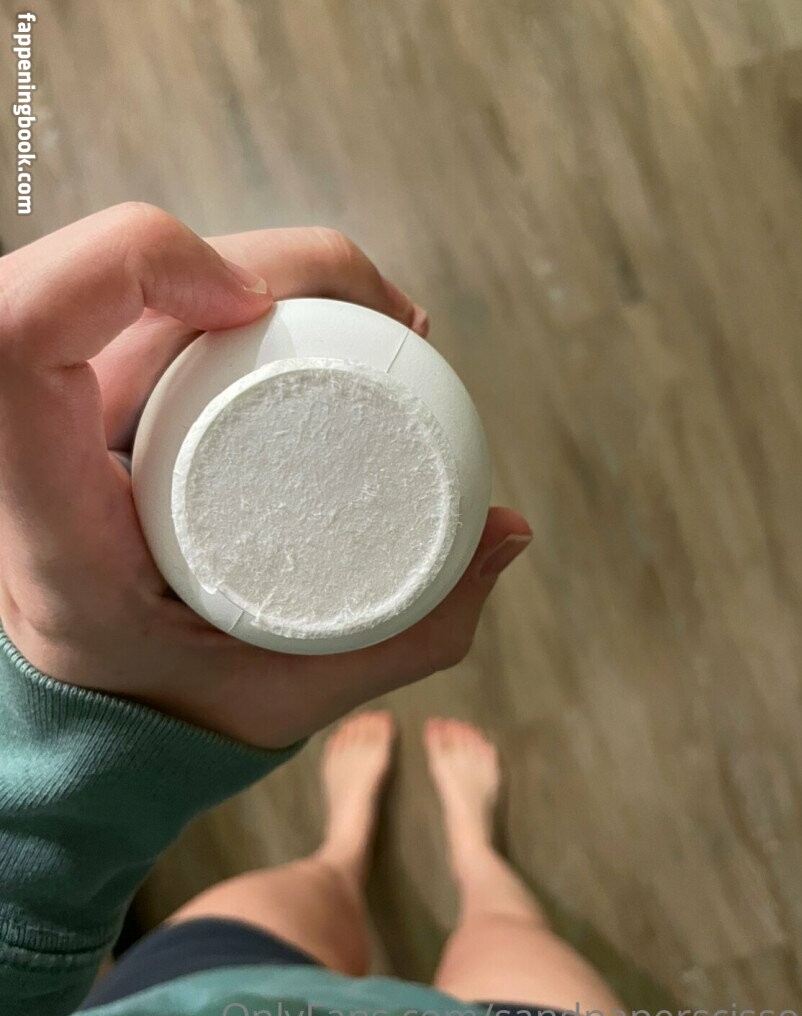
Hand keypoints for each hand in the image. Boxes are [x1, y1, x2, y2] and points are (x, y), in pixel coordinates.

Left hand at [0, 203, 531, 747]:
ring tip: (376, 320)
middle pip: (108, 283)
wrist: (111, 722)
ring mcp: (65, 424)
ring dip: (263, 268)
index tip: (259, 307)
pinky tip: (319, 321)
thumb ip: (415, 631)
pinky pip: (152, 309)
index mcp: (56, 532)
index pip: (20, 342)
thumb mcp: (294, 691)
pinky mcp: (98, 405)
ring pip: (138, 283)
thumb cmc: (185, 713)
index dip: (132, 270)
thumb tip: (507, 532)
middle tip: (392, 320)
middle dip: (266, 263)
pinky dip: (241, 288)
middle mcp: (39, 460)